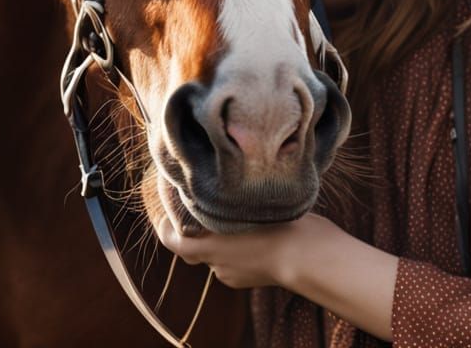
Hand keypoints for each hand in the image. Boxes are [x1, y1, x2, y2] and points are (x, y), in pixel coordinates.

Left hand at [156, 213, 310, 289]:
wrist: (305, 256)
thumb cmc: (278, 225)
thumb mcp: (247, 207)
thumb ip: (224, 204)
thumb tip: (208, 192)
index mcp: (211, 244)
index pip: (173, 241)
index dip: (165, 228)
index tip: (165, 212)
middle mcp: (216, 263)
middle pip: (194, 248)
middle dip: (194, 230)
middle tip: (200, 207)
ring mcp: (231, 274)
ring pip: (216, 254)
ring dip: (219, 239)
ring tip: (234, 215)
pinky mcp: (246, 279)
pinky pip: (232, 263)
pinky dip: (236, 249)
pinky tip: (253, 233)